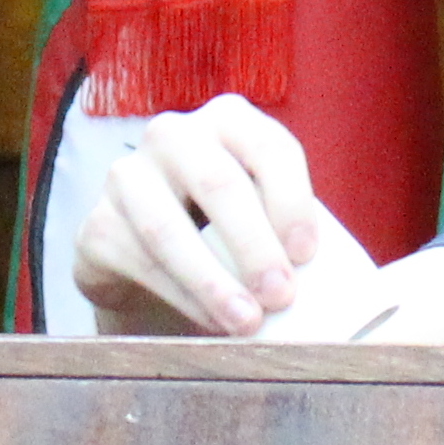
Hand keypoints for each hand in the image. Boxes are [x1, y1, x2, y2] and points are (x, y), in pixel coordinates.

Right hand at [70, 95, 328, 335]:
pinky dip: (181, 297)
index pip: (268, 147)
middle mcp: (174, 134)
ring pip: (168, 227)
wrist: (151, 261)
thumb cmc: (229, 235)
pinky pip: (139, 262)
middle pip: (218, 183)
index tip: (308, 256)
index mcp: (230, 121)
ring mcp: (127, 175)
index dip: (291, 201)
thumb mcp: (265, 217)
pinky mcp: (95, 224)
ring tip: (247, 322)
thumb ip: (294, 233)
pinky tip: (210, 323)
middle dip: (254, 245)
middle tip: (282, 296)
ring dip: (213, 280)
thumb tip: (348, 286)